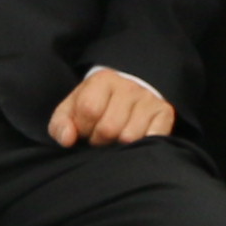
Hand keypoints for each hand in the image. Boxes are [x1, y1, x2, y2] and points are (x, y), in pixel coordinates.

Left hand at [48, 67, 176, 146]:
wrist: (127, 94)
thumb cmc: (96, 106)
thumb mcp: (72, 110)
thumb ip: (60, 125)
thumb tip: (67, 139)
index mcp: (103, 80)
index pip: (89, 109)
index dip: (83, 127)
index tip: (84, 130)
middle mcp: (128, 86)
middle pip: (109, 127)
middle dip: (99, 140)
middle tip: (100, 137)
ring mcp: (148, 99)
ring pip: (129, 137)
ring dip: (119, 146)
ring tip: (116, 139)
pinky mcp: (165, 113)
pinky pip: (153, 139)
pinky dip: (141, 145)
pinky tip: (134, 141)